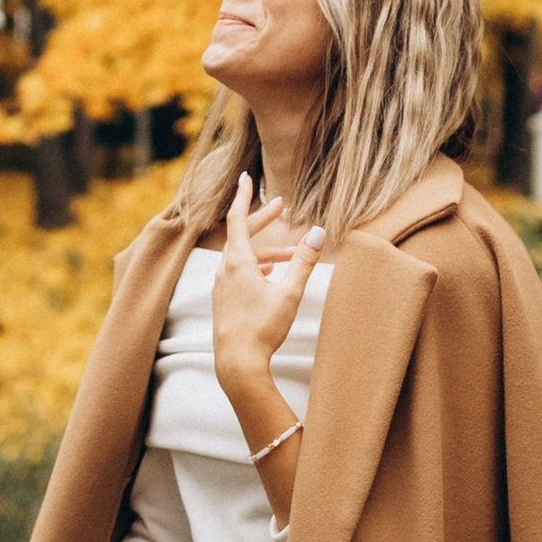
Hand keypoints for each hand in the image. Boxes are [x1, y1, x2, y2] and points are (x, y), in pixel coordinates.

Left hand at [208, 171, 326, 418]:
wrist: (237, 364)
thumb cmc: (262, 329)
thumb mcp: (289, 293)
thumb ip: (303, 262)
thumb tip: (318, 233)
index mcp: (238, 262)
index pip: (238, 219)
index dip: (245, 197)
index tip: (246, 178)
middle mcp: (225, 271)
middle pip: (242, 236)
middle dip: (262, 220)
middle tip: (280, 207)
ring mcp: (222, 287)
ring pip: (243, 257)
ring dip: (266, 250)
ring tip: (290, 253)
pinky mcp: (225, 301)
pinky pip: (239, 273)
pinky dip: (256, 267)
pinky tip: (270, 275)